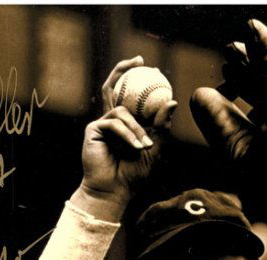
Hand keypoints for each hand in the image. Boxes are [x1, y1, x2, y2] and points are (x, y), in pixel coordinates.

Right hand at [79, 57, 176, 206]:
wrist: (114, 192)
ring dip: (137, 129)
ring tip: (145, 147)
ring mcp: (101, 123)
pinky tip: (136, 147)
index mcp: (126, 123)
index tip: (155, 70)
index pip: (131, 96)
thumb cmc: (134, 175)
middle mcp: (111, 119)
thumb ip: (162, 126)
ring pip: (122, 110)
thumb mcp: (155, 149)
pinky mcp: (93, 129)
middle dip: (124, 68)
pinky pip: (114, 123)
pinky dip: (127, 135)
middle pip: (113, 86)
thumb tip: (173, 100)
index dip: (140, 79)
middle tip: (139, 60)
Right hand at [189, 20, 266, 195]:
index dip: (258, 42)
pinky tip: (240, 104)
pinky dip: (258, 100)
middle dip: (249, 60)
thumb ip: (217, 120)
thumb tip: (199, 95)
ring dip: (250, 81)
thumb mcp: (239, 150)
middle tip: (230, 50)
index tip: (249, 28)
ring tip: (230, 74)